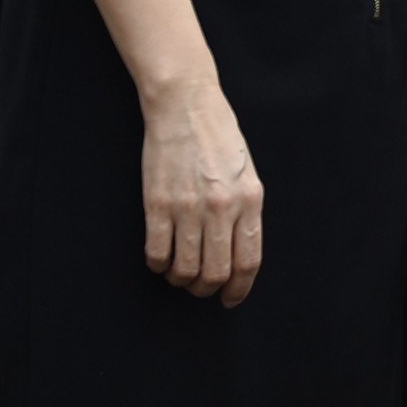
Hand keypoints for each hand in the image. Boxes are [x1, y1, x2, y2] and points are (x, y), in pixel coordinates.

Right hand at [139, 77, 264, 306]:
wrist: (186, 107)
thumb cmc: (220, 139)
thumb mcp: (246, 174)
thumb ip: (245, 212)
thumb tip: (238, 255)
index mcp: (250, 200)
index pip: (248, 261)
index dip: (239, 288)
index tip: (230, 299)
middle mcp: (221, 207)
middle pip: (216, 272)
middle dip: (208, 289)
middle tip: (200, 288)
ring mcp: (187, 206)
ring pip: (185, 269)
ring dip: (181, 280)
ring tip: (179, 273)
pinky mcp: (157, 204)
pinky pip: (157, 253)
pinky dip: (158, 265)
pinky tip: (160, 259)